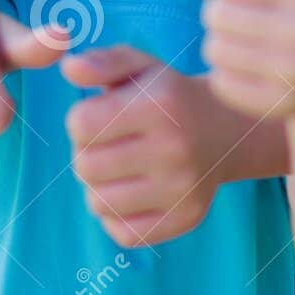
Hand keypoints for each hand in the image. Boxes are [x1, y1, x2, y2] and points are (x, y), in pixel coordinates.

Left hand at [62, 47, 243, 246]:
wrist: (225, 130)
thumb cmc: (167, 96)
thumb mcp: (139, 66)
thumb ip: (101, 62)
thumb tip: (69, 69)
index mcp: (160, 104)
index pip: (79, 124)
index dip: (81, 120)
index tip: (101, 117)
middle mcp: (175, 148)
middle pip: (85, 166)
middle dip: (87, 153)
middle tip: (110, 145)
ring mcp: (183, 188)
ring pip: (98, 203)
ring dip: (99, 187)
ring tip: (120, 169)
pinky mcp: (186, 219)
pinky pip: (122, 233)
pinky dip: (117, 216)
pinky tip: (132, 193)